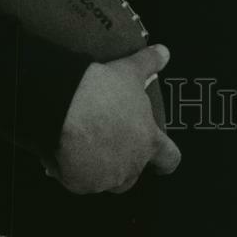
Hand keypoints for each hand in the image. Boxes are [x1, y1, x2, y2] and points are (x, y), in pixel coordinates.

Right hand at [44, 44, 180, 194]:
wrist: (67, 108)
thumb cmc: (104, 92)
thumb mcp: (130, 70)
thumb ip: (150, 62)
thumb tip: (164, 52)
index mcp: (148, 141)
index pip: (170, 159)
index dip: (166, 159)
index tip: (161, 161)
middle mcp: (131, 165)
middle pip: (133, 175)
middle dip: (124, 163)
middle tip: (111, 144)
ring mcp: (105, 178)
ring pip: (106, 180)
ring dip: (100, 170)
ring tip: (87, 148)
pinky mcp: (80, 184)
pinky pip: (79, 182)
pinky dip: (75, 172)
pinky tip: (67, 152)